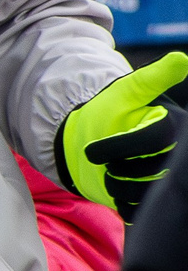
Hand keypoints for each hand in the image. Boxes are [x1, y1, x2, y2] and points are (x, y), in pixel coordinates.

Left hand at [60, 54, 187, 220]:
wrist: (92, 137)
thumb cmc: (108, 111)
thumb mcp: (127, 91)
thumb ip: (153, 78)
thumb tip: (182, 60)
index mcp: (174, 125)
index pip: (155, 139)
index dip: (121, 146)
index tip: (92, 151)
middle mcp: (176, 152)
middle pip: (151, 169)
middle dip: (118, 166)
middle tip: (103, 160)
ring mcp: (166, 177)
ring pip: (147, 192)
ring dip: (117, 185)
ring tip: (109, 173)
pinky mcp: (154, 198)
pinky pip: (141, 210)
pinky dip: (123, 205)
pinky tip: (116, 192)